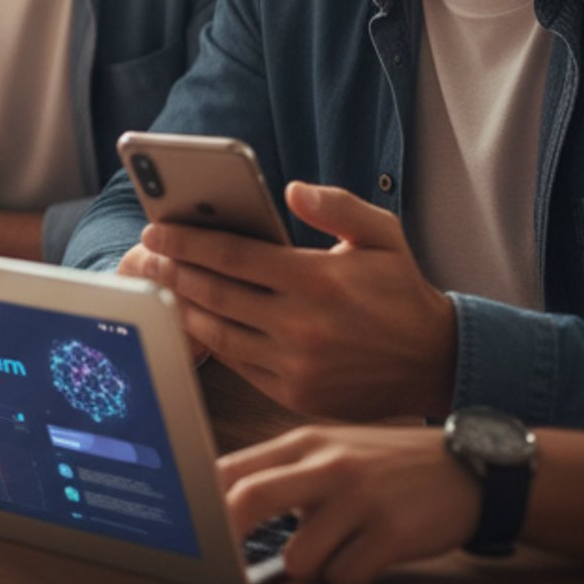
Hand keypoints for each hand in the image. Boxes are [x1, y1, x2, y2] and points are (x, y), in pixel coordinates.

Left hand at [126, 180, 456, 417]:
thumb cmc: (401, 290)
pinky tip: (193, 318)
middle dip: (172, 269)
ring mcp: (295, 365)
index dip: (186, 240)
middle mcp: (300, 325)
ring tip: (160, 282)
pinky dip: (209, 340)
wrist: (437, 363)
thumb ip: (337, 205)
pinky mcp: (294, 394)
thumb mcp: (382, 235)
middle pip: (214, 293)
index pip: (231, 255)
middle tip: (147, 253)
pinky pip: (236, 363)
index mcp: (316, 280)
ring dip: (182, 305)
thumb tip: (291, 189)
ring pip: (217, 332)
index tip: (155, 228)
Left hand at [220, 425, 480, 583]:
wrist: (470, 468)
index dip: (203, 502)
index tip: (192, 528)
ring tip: (333, 552)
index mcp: (303, 442)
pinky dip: (349, 579)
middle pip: (249, 499)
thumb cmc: (386, 465)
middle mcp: (327, 465)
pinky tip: (368, 559)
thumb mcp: (331, 450)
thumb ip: (281, 471)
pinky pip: (346, 577)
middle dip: (228, 537)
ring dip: (308, 568)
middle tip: (227, 562)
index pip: (232, 467)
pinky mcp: (393, 533)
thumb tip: (221, 503)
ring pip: (299, 556)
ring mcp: (360, 498)